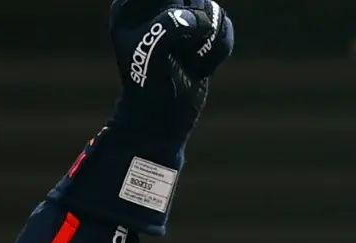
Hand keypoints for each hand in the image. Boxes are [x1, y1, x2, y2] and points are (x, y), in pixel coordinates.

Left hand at [108, 0, 235, 143]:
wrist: (160, 117)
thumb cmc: (146, 84)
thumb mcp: (149, 51)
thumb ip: (169, 26)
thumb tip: (194, 18)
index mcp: (130, 6)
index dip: (173, 8)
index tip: (173, 26)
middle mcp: (155, 7)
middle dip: (192, 20)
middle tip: (179, 45)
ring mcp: (181, 18)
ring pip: (210, 8)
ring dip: (206, 39)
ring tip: (190, 60)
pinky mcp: (203, 34)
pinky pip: (224, 27)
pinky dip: (217, 49)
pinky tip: (200, 66)